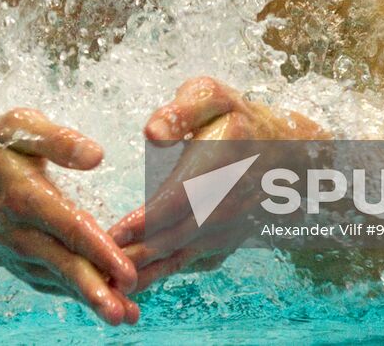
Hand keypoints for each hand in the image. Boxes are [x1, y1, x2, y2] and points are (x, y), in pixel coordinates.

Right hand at [0, 108, 139, 324]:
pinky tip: (105, 304)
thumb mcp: (18, 128)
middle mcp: (20, 232)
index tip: (126, 269)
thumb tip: (97, 155)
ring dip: (90, 299)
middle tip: (125, 313)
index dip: (99, 249)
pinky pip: (50, 283)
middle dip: (94, 290)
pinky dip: (76, 295)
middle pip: (63, 264)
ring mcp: (18, 254)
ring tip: (123, 316)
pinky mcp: (20, 265)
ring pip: (58, 280)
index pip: (68, 226)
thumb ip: (57, 140)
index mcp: (23, 195)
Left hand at [109, 77, 324, 292]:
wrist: (286, 153)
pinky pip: (190, 262)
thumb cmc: (235, 118)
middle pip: (177, 234)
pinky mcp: (225, 244)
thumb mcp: (212, 97)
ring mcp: (229, 228)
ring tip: (107, 285)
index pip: (182, 195)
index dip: (148, 219)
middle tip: (97, 266)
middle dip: (136, 254)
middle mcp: (229, 201)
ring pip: (182, 255)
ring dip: (145, 272)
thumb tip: (153, 133)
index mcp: (223, 159)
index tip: (114, 233)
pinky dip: (161, 274)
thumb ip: (181, 110)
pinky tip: (133, 283)